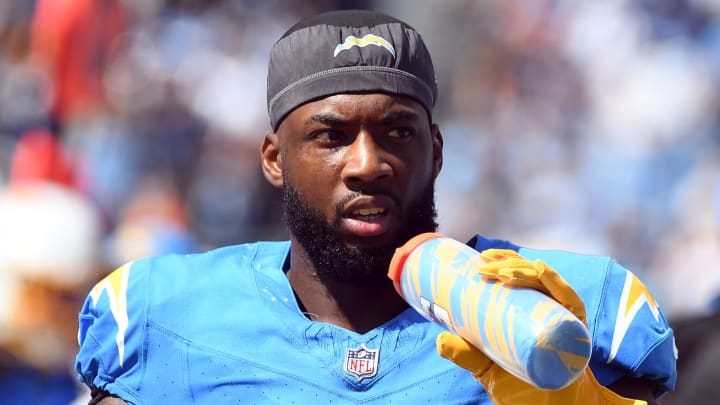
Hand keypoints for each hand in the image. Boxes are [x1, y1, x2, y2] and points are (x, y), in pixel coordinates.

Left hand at [436, 249, 646, 404]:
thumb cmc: (525, 392)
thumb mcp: (489, 370)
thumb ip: (467, 356)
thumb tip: (439, 339)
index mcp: (531, 314)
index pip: (520, 280)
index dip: (503, 263)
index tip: (481, 258)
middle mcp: (549, 312)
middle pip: (532, 278)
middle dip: (509, 264)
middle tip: (485, 264)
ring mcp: (564, 321)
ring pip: (548, 284)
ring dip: (526, 271)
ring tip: (504, 271)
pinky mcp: (578, 333)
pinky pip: (572, 303)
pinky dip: (557, 284)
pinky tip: (541, 270)